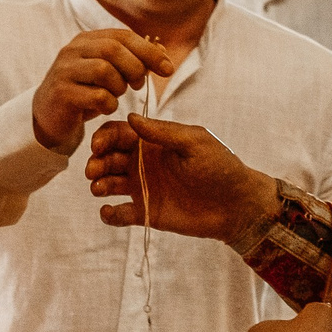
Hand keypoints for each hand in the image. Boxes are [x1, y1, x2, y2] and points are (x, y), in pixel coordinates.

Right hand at [33, 29, 173, 155]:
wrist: (49, 117)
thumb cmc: (85, 93)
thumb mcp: (110, 74)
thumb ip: (133, 61)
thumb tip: (162, 51)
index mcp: (86, 40)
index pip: (123, 36)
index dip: (149, 51)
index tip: (168, 69)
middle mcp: (73, 50)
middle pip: (113, 49)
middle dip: (135, 68)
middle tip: (138, 85)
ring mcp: (64, 70)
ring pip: (104, 70)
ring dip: (119, 87)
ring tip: (116, 95)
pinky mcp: (62, 93)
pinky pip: (96, 96)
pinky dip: (109, 105)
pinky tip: (104, 108)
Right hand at [86, 114, 276, 241]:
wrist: (237, 205)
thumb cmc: (220, 167)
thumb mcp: (194, 143)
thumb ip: (163, 132)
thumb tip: (131, 117)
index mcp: (153, 142)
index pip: (118, 134)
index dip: (104, 138)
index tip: (98, 146)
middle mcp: (143, 163)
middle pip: (107, 158)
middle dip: (96, 162)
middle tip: (93, 171)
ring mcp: (143, 188)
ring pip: (109, 184)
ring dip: (98, 184)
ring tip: (100, 189)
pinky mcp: (146, 213)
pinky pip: (120, 214)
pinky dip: (109, 214)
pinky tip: (108, 211)